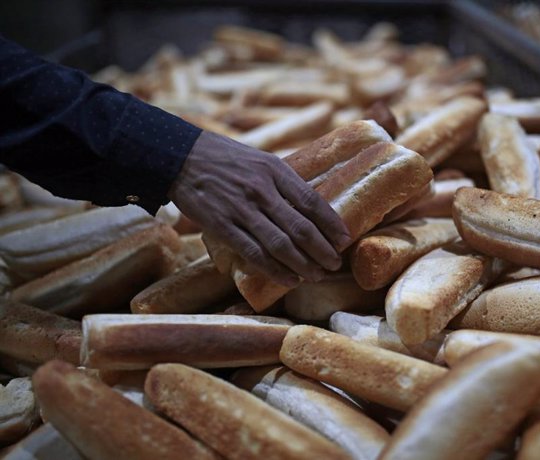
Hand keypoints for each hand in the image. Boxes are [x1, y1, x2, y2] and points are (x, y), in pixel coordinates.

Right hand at [168, 131, 350, 285]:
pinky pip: (253, 253)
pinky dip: (274, 270)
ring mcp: (241, 209)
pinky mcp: (222, 226)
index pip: (311, 201)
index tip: (345, 239)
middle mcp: (261, 190)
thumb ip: (284, 182)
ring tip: (317, 276)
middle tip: (335, 264)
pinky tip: (289, 279)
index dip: (331, 223)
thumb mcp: (261, 160)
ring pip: (280, 244)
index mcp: (275, 171)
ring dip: (303, 264)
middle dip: (322, 249)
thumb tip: (312, 206)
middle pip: (300, 227)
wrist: (181, 157)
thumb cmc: (226, 159)